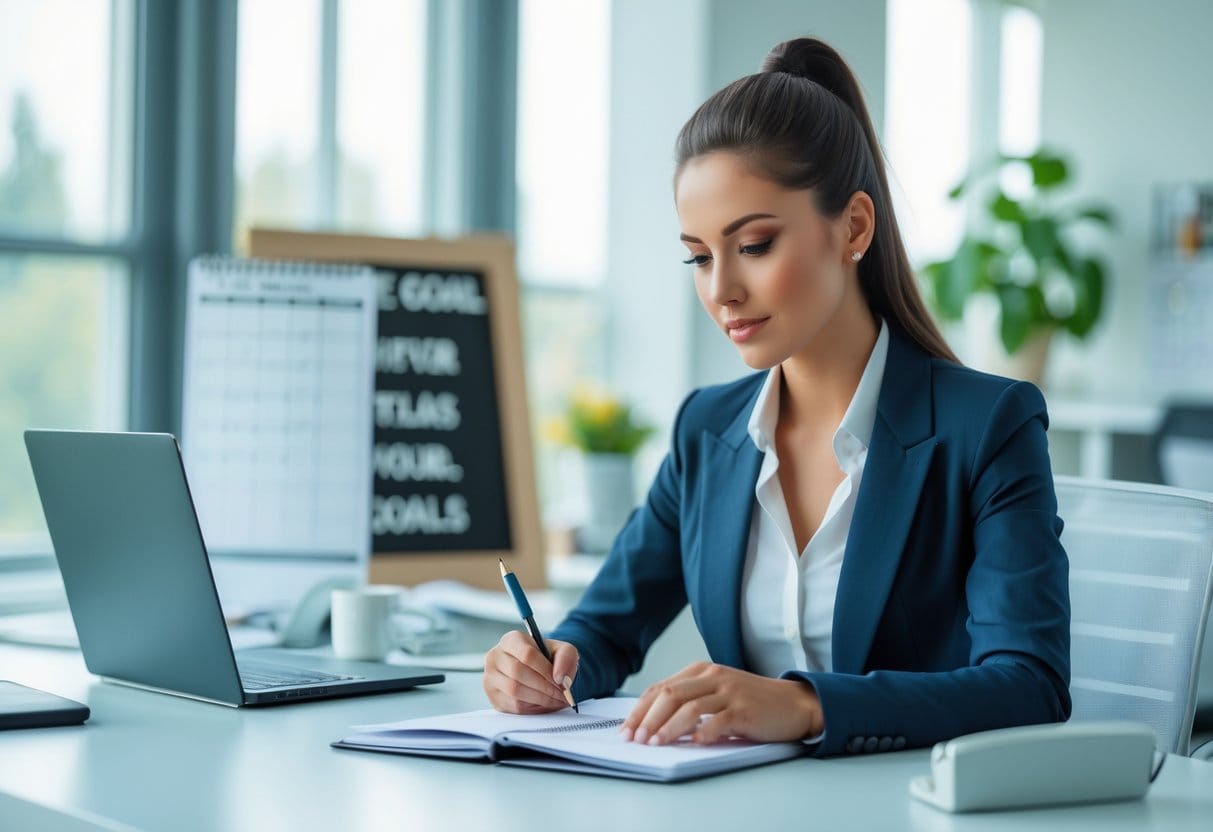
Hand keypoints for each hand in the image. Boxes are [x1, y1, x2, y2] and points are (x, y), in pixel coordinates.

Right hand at [483, 629, 578, 713]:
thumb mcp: (562, 651)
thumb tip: (561, 678)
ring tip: (556, 700)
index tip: (561, 682)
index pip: (527, 654)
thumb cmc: (547, 659)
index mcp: (512, 640)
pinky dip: (532, 707)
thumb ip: (566, 658)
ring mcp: (491, 677)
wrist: (536, 671)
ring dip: (540, 699)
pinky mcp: (493, 696)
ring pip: (514, 691)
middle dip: (544, 687)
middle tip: (562, 695)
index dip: (546, 670)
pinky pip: (512, 705)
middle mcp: (495, 656)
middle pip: (518, 673)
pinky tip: (545, 704)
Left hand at [621, 662, 822, 744]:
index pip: (660, 687)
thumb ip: (689, 700)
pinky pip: (719, 720)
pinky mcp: (745, 709)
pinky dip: (704, 732)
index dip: (640, 709)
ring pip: (690, 707)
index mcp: (701, 670)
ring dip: (668, 727)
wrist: (792, 703)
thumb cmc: (751, 702)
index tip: (626, 729)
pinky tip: (695, 743)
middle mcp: (713, 676)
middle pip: (670, 695)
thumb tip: (652, 724)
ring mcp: (730, 691)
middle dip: (648, 718)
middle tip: (636, 739)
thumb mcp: (716, 693)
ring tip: (655, 743)